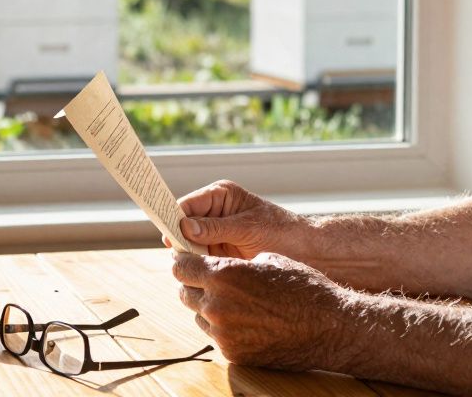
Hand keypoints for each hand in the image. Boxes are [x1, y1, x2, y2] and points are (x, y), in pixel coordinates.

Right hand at [163, 180, 310, 259]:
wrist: (306, 251)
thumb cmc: (281, 231)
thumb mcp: (248, 228)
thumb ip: (216, 228)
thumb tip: (184, 226)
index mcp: (220, 196)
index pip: (187, 204)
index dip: (173, 218)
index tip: (165, 234)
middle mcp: (214, 212)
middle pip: (183, 225)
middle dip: (179, 239)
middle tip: (180, 256)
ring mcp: (216, 233)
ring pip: (188, 244)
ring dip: (188, 255)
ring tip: (193, 267)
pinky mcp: (220, 252)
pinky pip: (200, 258)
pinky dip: (198, 266)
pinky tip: (201, 274)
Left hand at [172, 251, 360, 371]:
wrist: (328, 326)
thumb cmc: (302, 287)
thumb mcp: (267, 259)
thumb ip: (232, 263)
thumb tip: (212, 264)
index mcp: (223, 275)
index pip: (180, 266)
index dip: (184, 261)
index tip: (189, 261)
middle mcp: (217, 305)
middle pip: (184, 292)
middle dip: (194, 284)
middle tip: (211, 280)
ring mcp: (223, 333)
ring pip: (198, 315)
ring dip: (208, 307)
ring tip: (236, 301)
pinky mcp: (232, 353)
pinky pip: (215, 336)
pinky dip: (224, 327)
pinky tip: (246, 320)